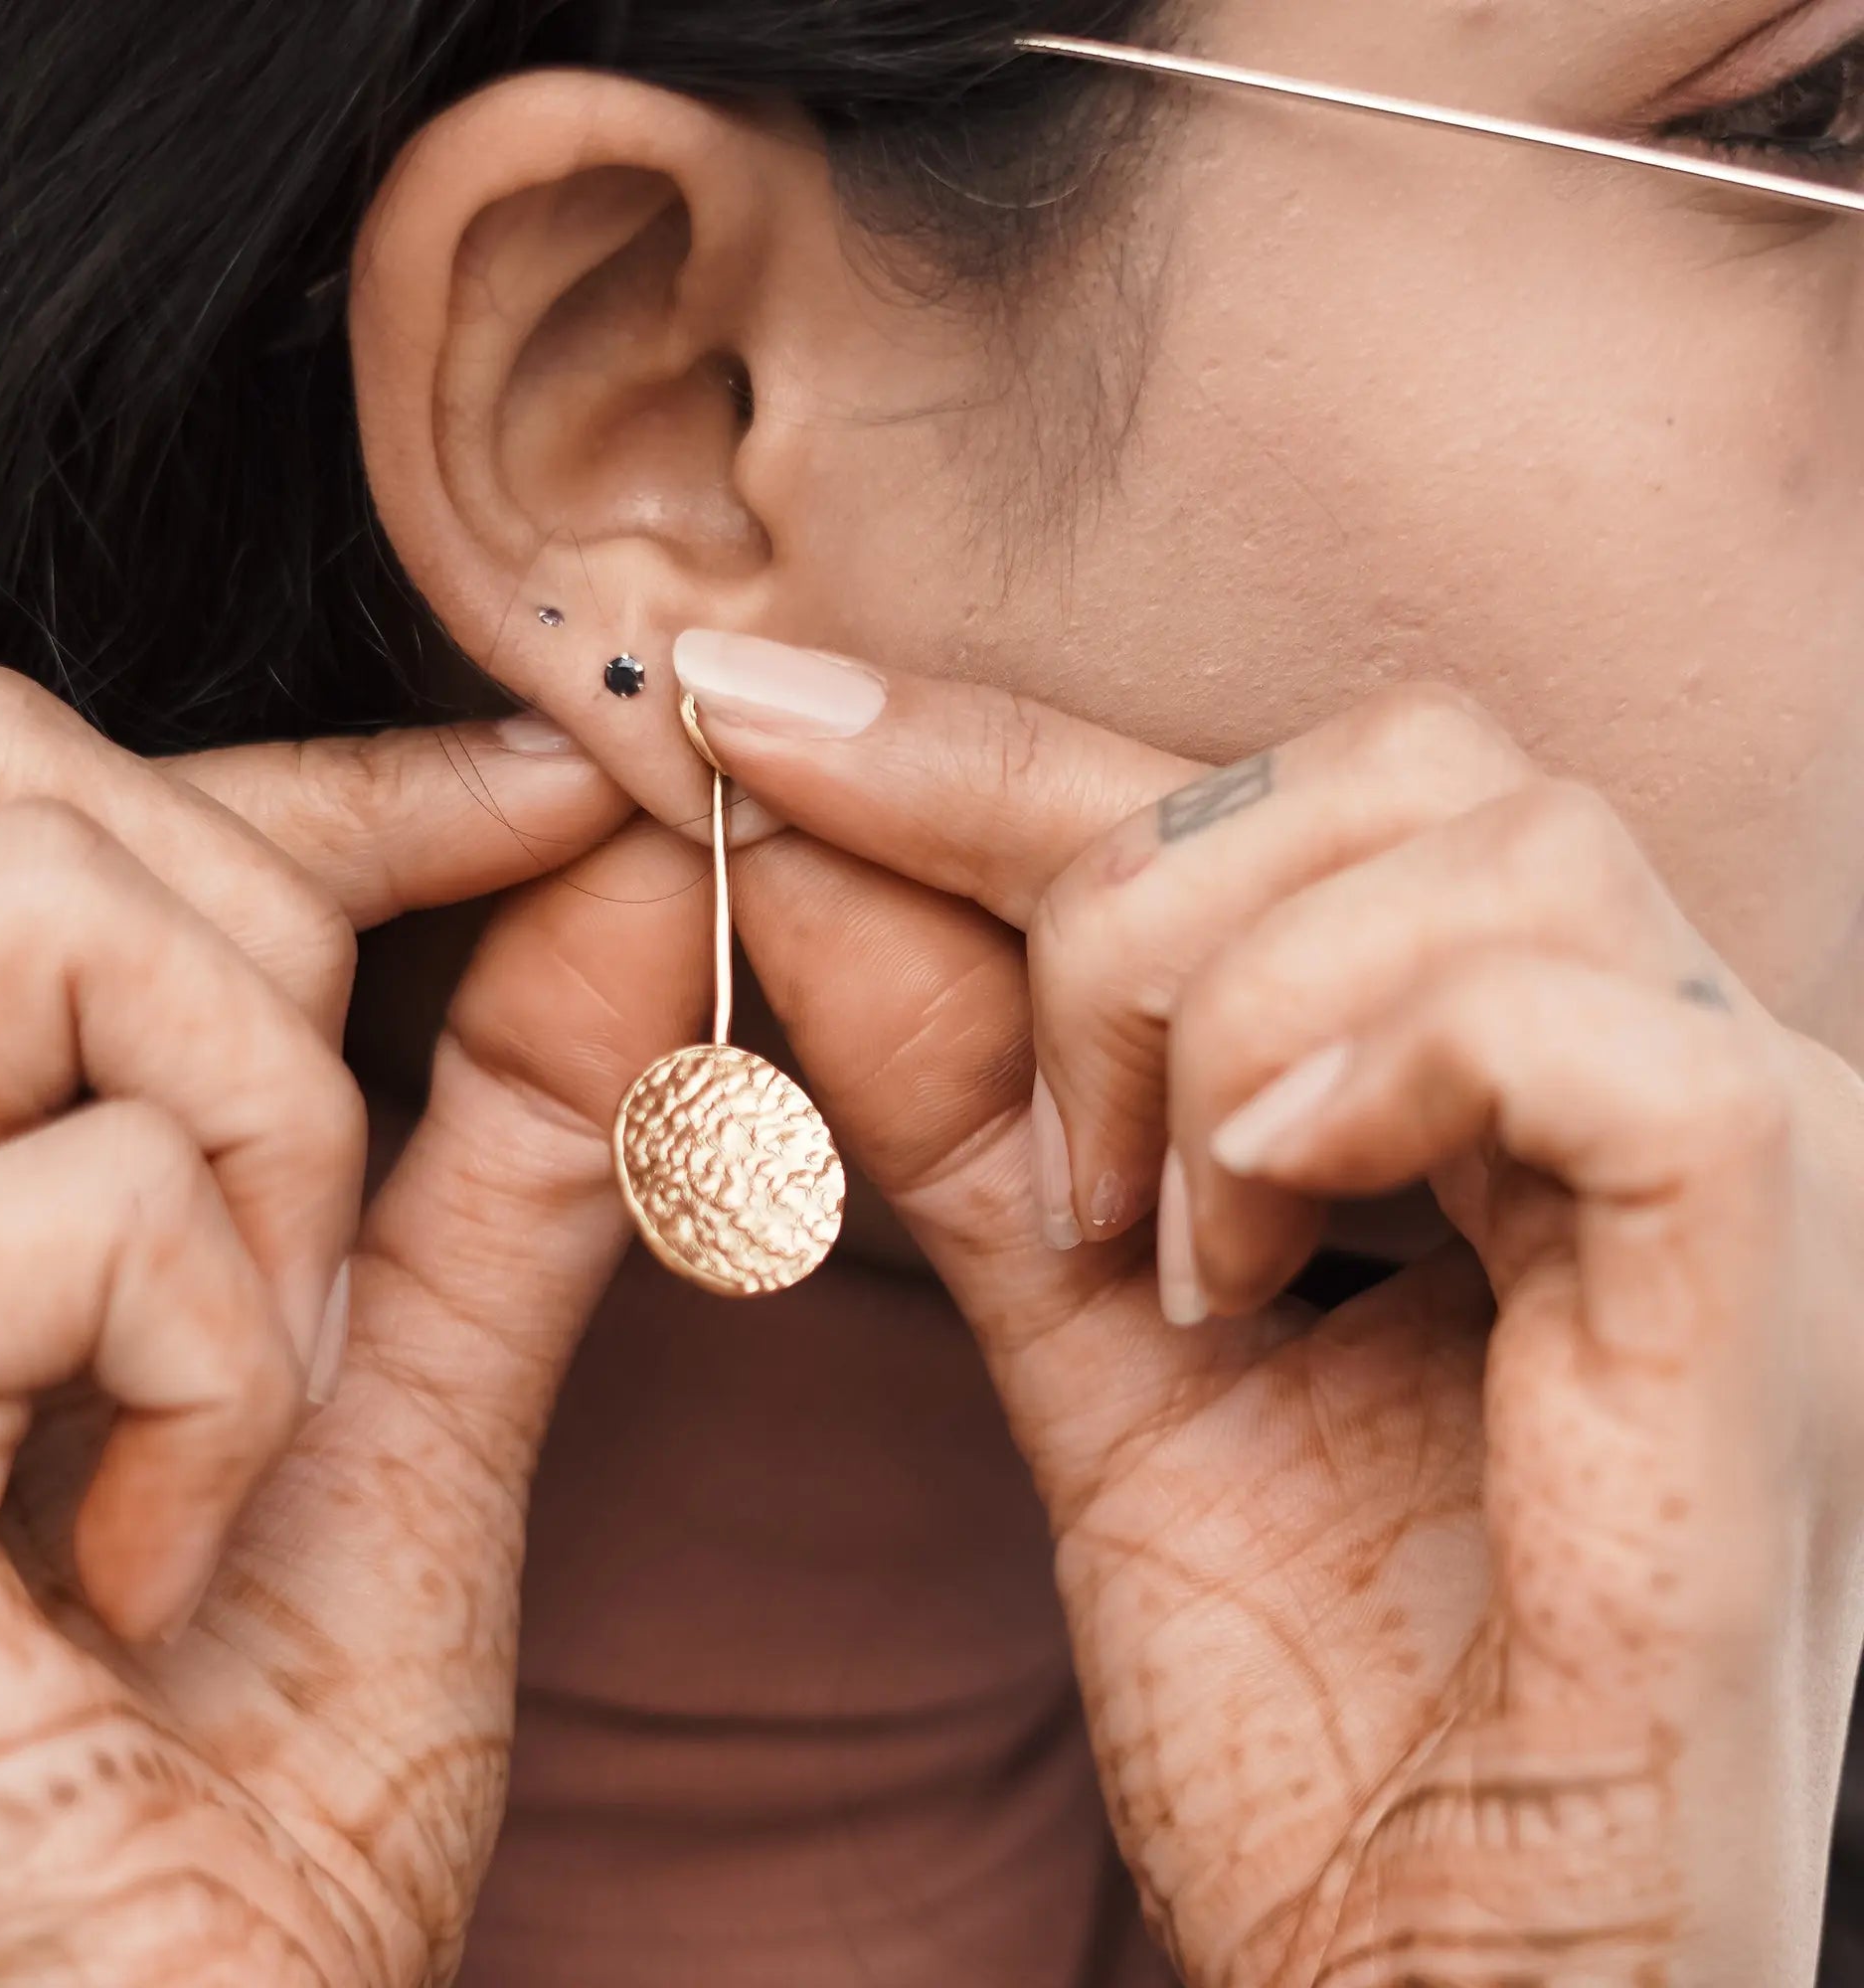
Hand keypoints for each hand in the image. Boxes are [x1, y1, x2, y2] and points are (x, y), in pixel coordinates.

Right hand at [0, 667, 710, 1984]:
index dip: (331, 776)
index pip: (51, 800)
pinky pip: (88, 1194)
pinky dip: (218, 1362)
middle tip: (307, 1250)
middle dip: (271, 969)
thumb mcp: (394, 1398)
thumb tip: (616, 868)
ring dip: (257, 1151)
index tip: (548, 796)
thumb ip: (498, 1135)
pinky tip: (146, 1565)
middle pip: (4, 784)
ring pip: (44, 913)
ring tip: (241, 1400)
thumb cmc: (230, 1793)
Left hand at [688, 643, 1863, 1986]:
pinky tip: (1266, 1231)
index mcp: (1505, 1079)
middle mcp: (1652, 1067)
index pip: (1242, 796)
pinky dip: (1372, 1070)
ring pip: (1482, 843)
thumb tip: (802, 876)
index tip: (744, 714)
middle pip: (1386, 760)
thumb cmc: (1330, 1723)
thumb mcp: (1096, 1360)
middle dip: (1124, 908)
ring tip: (1178, 1259)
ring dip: (1228, 1016)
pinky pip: (1589, 1021)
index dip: (977, 741)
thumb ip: (969, 1123)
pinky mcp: (1785, 1275)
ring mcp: (1758, 1154)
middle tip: (1063, 1180)